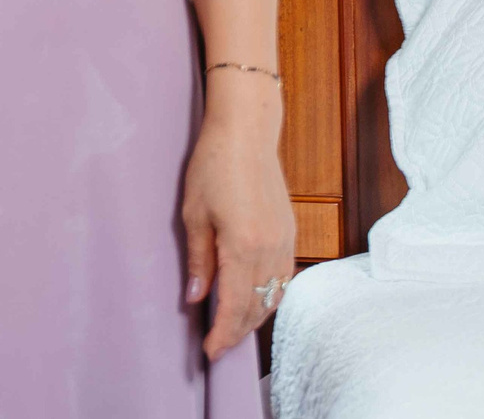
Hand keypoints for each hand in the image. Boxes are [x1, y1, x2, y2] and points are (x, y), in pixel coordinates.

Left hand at [181, 81, 295, 360]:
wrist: (247, 131)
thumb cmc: (213, 164)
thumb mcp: (194, 214)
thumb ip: (198, 261)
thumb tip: (195, 299)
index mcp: (242, 246)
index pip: (234, 306)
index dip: (222, 334)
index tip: (209, 352)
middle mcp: (269, 249)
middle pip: (257, 307)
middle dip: (237, 332)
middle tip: (217, 346)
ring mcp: (284, 241)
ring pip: (274, 296)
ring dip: (255, 317)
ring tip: (233, 329)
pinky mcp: (290, 232)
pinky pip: (284, 278)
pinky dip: (270, 297)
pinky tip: (256, 301)